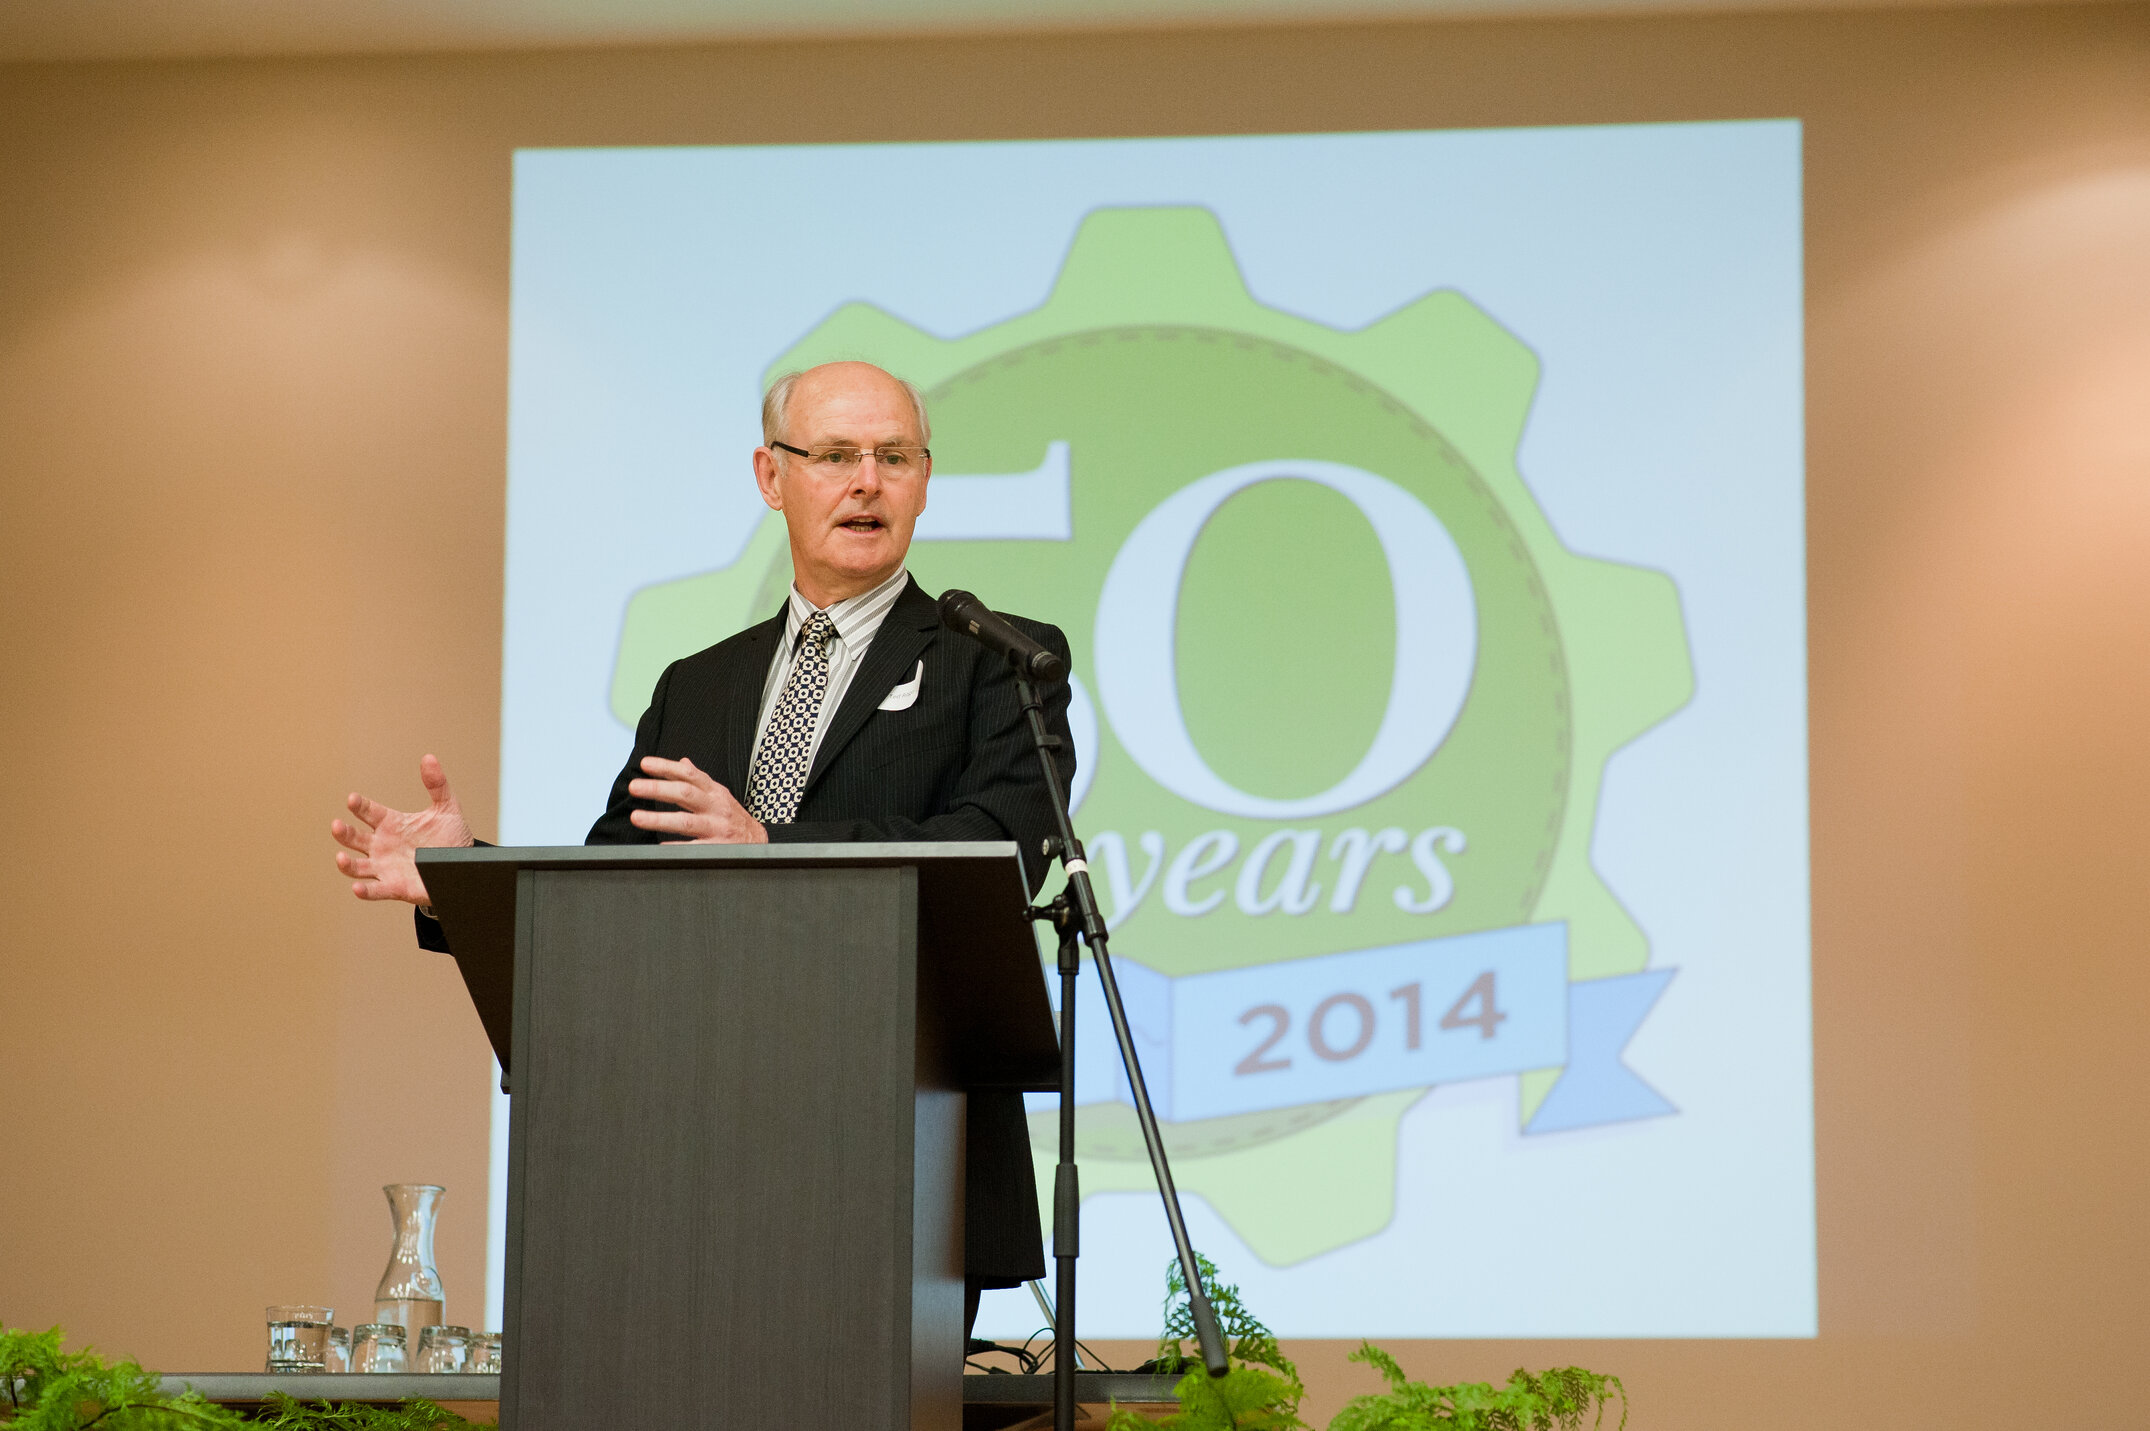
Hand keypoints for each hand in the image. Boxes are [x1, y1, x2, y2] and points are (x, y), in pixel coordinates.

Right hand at [331, 754, 476, 905]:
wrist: (463, 866)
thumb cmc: (450, 837)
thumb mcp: (447, 808)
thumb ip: (437, 785)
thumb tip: (429, 758)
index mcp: (391, 823)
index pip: (368, 812)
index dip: (359, 805)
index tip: (353, 799)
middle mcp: (382, 845)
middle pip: (354, 838)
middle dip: (343, 833)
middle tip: (337, 825)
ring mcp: (385, 867)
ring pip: (356, 867)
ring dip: (346, 864)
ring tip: (341, 858)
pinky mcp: (394, 887)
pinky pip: (375, 890)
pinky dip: (364, 891)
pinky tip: (357, 888)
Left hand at [627, 756, 768, 844]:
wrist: (758, 842)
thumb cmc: (733, 817)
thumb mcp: (719, 795)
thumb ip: (699, 780)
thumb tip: (682, 762)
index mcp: (714, 792)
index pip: (689, 775)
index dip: (667, 767)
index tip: (645, 764)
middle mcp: (716, 807)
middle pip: (685, 794)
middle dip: (658, 789)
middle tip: (634, 787)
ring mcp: (718, 828)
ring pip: (686, 822)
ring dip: (659, 819)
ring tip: (636, 817)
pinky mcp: (718, 848)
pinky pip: (694, 848)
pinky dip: (677, 847)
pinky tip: (659, 846)